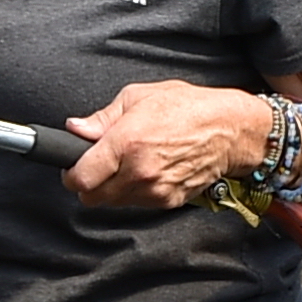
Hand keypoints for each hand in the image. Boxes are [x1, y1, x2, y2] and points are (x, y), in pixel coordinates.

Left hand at [65, 81, 270, 209]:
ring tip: (126, 164)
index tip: (72, 166)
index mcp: (126, 144)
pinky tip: (146, 171)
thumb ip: (101, 118)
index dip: (70, 174)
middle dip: (89, 184)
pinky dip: (135, 192)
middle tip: (96, 167)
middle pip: (92, 197)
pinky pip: (138, 204)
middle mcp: (139, 172)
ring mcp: (156, 190)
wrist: (230, 129)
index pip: (80, 178)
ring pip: (114, 203)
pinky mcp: (170, 201)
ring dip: (112, 189)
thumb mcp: (137, 97)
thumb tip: (76, 128)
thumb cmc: (188, 107)